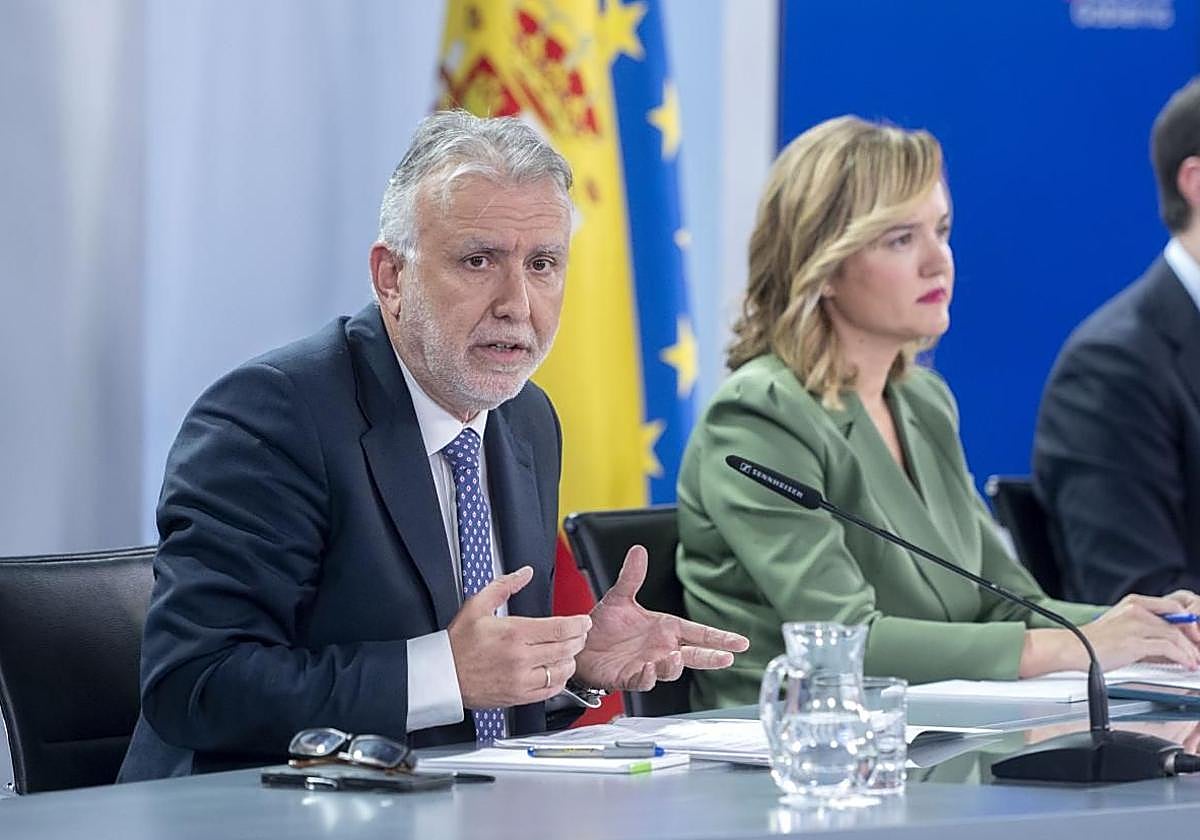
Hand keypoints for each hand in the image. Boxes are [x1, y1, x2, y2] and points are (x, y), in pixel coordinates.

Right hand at [448, 566, 591, 708]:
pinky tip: (555, 670)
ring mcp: (522, 679)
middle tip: (580, 634)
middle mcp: (521, 658)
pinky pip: (552, 690)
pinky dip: (560, 679)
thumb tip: (524, 573)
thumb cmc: (458, 644)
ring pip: (563, 670)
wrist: (442, 677)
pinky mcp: (520, 696)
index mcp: (514, 633)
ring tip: (568, 651)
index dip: (579, 624)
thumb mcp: (477, 605)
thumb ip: (504, 586)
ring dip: (571, 659)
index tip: (584, 621)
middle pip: (567, 648)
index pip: (561, 628)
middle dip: (579, 639)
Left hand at [572, 545, 749, 691]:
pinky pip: (643, 680)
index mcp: (665, 629)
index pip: (699, 633)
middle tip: (726, 658)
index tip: (741, 642)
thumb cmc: (603, 625)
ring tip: (675, 657)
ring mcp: (648, 665)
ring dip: (674, 665)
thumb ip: (631, 576)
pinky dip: (648, 676)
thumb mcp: (619, 597)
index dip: (720, 638)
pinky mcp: (630, 677)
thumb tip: (638, 551)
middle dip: (711, 658)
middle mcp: (661, 649)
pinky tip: (649, 669)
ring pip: (670, 670)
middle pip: (693, 655)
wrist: (580, 645)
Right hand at [1083, 592, 1199, 670]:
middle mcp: (1136, 610)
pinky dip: (1182, 657)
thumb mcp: (1121, 626)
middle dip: (1193, 638)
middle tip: (1198, 650)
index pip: (1172, 605)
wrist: (1073, 648)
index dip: (1188, 621)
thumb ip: (1144, 629)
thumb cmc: (1093, 641)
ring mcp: (1135, 625)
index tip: (1194, 635)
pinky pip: (1168, 648)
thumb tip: (1168, 644)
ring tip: (1194, 660)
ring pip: (1175, 635)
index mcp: (1133, 602)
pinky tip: (1186, 663)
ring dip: (1190, 651)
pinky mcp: (1135, 642)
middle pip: (1178, 621)